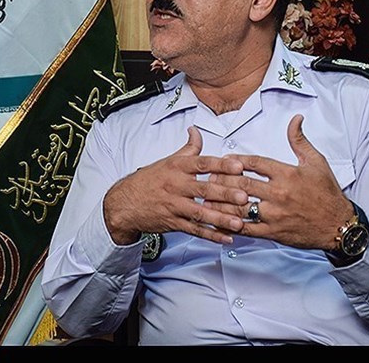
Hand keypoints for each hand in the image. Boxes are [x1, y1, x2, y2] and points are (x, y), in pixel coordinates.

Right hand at [103, 126, 248, 244]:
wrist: (124, 203)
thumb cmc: (149, 180)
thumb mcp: (167, 161)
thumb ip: (187, 148)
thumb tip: (196, 130)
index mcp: (177, 168)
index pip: (202, 164)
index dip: (220, 165)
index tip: (238, 166)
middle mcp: (176, 186)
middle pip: (203, 190)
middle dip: (225, 194)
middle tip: (244, 197)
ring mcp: (174, 206)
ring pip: (200, 213)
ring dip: (220, 219)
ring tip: (239, 222)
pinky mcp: (173, 223)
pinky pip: (194, 230)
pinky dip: (210, 235)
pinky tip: (226, 238)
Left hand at [207, 114, 353, 249]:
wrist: (339, 225)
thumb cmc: (327, 193)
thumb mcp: (316, 162)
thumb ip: (300, 140)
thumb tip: (295, 118)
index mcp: (287, 174)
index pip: (255, 163)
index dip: (236, 160)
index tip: (225, 159)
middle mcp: (279, 193)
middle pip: (242, 183)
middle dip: (223, 179)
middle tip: (210, 177)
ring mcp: (274, 214)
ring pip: (241, 206)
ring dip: (222, 202)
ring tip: (208, 198)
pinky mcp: (273, 232)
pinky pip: (247, 228)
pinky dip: (231, 224)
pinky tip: (220, 221)